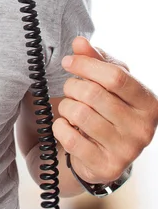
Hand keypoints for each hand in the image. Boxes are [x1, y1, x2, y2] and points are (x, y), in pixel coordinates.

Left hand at [53, 36, 157, 183]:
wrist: (104, 152)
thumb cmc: (106, 108)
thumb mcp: (106, 81)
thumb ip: (94, 59)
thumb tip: (79, 42)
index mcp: (148, 102)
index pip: (115, 76)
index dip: (86, 65)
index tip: (68, 62)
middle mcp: (143, 128)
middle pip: (93, 94)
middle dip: (72, 87)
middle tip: (71, 90)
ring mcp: (126, 150)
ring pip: (79, 114)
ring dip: (66, 106)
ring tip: (72, 109)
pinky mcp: (106, 166)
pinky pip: (70, 137)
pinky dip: (60, 126)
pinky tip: (67, 126)